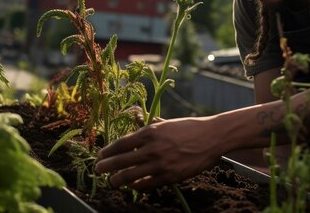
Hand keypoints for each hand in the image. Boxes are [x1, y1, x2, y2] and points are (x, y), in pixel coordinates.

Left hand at [94, 117, 221, 189]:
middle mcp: (152, 148)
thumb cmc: (189, 128)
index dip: (106, 152)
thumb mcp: (166, 123)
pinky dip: (137, 186)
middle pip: (120, 161)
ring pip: (130, 176)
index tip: (100, 156)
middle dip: (105, 168)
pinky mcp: (169, 176)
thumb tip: (136, 124)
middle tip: (97, 171)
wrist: (211, 137)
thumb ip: (150, 127)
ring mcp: (160, 164)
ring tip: (112, 182)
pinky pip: (146, 185)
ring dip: (117, 180)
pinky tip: (133, 186)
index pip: (120, 144)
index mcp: (149, 132)